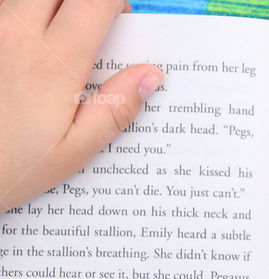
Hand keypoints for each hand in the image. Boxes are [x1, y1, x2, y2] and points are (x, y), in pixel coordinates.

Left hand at [0, 0, 162, 211]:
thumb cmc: (7, 165)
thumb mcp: (72, 151)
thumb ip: (115, 109)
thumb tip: (149, 76)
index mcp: (53, 63)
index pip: (96, 1)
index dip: (115, 3)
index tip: (120, 21)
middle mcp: (17, 34)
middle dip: (83, 2)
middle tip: (89, 28)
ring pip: (27, 0)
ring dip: (47, 11)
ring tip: (52, 47)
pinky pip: (5, 14)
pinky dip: (22, 26)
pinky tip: (23, 59)